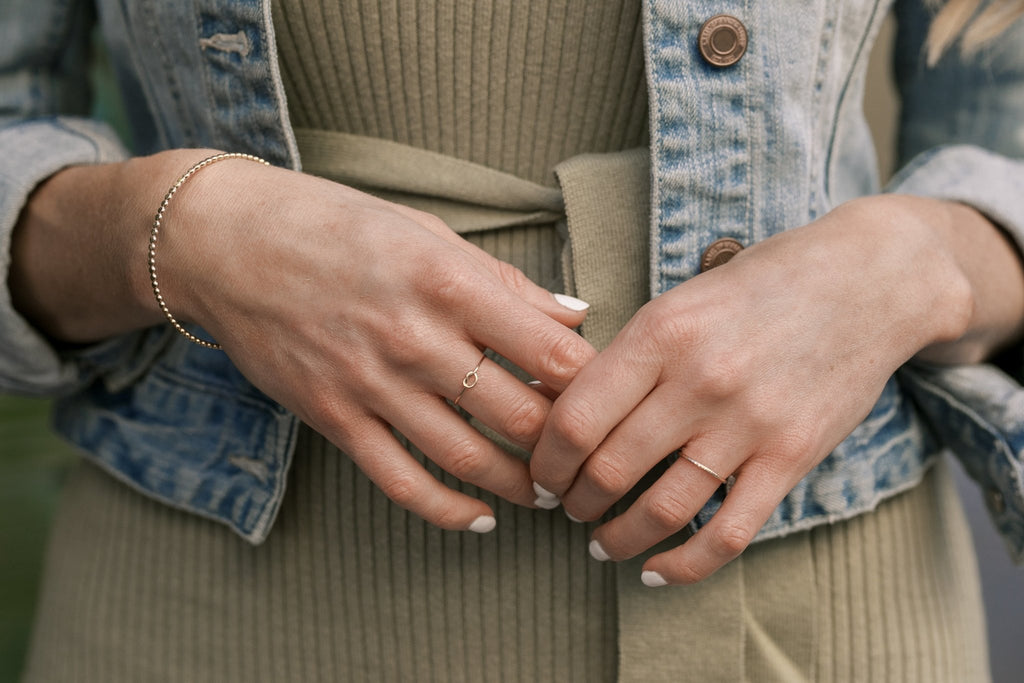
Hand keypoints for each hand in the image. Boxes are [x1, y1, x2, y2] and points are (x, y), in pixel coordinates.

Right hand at [14, 151, 597, 530]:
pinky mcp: (334, 418)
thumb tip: (574, 316)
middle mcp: (415, 338)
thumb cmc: (334, 225)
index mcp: (449, 282)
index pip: (549, 352)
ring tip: (547, 493)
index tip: (603, 395)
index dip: (590, 383)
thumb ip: (505, 282)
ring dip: (519, 487)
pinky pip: (401, 481)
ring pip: (468, 458)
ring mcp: (372, 384)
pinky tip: (479, 518)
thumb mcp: (427, 232)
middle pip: (519, 416)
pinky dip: (448, 510)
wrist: (226, 244)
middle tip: (583, 454)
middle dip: (563, 445)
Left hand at [530, 196, 990, 583]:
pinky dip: (684, 565)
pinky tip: (656, 572)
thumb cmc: (760, 286)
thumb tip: (558, 407)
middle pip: (608, 468)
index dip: (544, 461)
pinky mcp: (792, 456)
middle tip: (567, 508)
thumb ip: (627, 354)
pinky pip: (728, 533)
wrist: (867, 279)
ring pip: (661, 509)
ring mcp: (749, 422)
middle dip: (574, 502)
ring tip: (602, 543)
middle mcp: (699, 380)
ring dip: (617, 538)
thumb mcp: (681, 300)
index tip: (541, 475)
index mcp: (660, 333)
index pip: (574, 419)